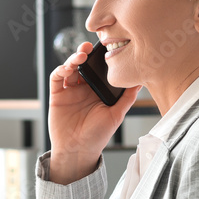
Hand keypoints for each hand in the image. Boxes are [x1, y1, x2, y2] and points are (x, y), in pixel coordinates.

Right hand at [48, 41, 140, 182]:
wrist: (78, 151)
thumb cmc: (97, 136)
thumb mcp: (116, 115)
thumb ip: (127, 98)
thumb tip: (141, 81)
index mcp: (98, 90)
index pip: (99, 68)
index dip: (101, 58)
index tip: (106, 47)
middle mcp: (83, 88)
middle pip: (83, 64)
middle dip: (86, 53)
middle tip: (90, 47)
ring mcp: (70, 91)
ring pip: (70, 67)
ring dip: (74, 58)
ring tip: (81, 56)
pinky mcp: (57, 95)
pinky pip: (57, 78)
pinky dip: (61, 70)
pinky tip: (68, 68)